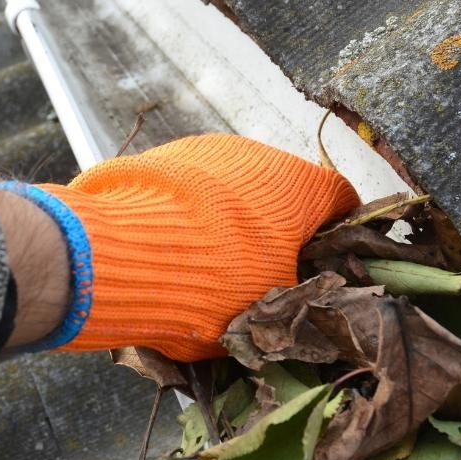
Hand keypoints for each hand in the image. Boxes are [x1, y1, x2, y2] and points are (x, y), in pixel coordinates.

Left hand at [21, 133, 359, 360]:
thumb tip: (303, 301)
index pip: (343, 200)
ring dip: (231, 223)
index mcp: (301, 186)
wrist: (117, 255)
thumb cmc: (214, 285)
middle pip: (284, 194)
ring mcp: (205, 150)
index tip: (327, 266)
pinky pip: (190, 189)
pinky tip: (170, 250)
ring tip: (207, 268)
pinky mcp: (159, 157)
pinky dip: (190, 215)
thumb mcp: (270, 310)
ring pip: (234, 190)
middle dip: (279, 233)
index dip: (340, 236)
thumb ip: (297, 298)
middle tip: (263, 278)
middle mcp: (259, 154)